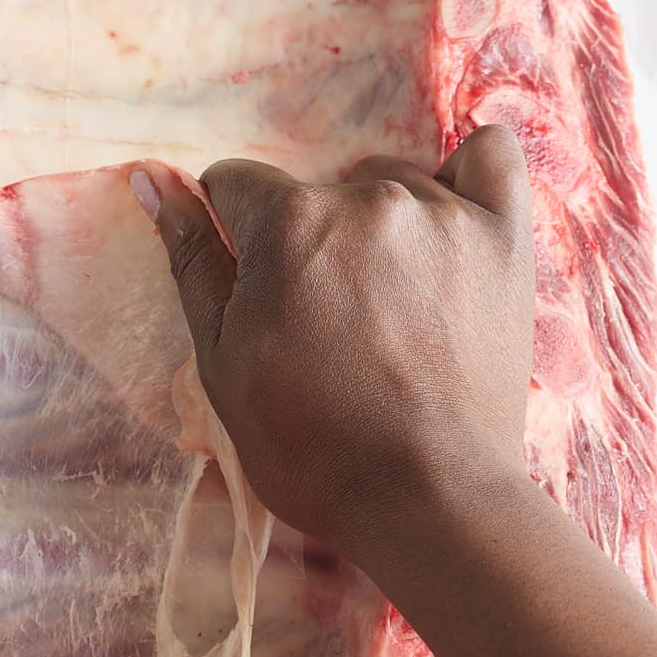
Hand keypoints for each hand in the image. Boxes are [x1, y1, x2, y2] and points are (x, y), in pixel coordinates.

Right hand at [134, 125, 535, 556]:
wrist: (429, 500)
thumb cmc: (310, 446)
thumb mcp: (222, 361)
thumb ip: (192, 260)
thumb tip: (153, 177)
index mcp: (289, 222)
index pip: (236, 183)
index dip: (236, 235)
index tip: (260, 291)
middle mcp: (367, 197)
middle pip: (316, 188)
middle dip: (308, 241)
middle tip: (329, 323)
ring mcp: (443, 213)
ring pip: (391, 180)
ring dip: (380, 225)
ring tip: (391, 305)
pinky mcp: (503, 238)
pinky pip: (491, 156)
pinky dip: (466, 173)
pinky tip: (450, 218)